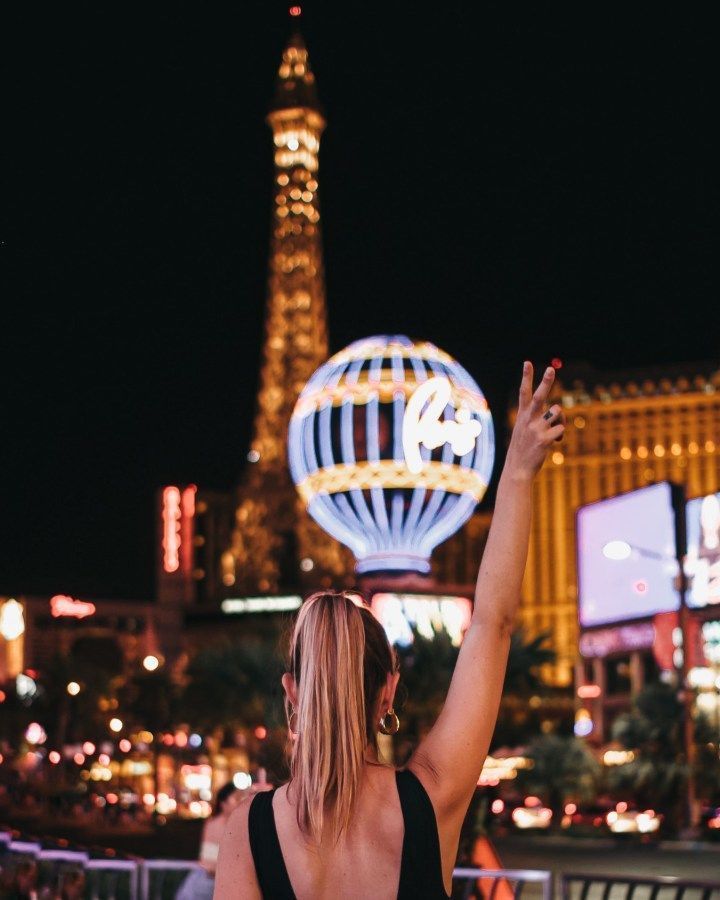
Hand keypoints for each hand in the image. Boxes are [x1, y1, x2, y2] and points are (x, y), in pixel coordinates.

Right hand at [504, 361, 564, 479]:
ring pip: (557, 412)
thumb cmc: (523, 449)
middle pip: (539, 396)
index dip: (526, 376)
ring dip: (560, 420)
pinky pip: (561, 430)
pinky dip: (559, 437)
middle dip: (545, 382)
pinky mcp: (544, 439)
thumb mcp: (525, 431)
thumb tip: (558, 412)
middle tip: (551, 369)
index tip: (527, 362)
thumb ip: (539, 419)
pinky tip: (552, 444)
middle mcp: (528, 420)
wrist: (517, 470)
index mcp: (522, 416)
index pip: (524, 392)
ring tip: (553, 431)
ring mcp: (536, 429)